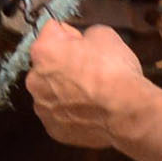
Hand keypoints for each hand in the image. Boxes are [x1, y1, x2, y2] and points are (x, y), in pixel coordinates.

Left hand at [23, 21, 147, 145]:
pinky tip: (89, 110)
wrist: (126, 113)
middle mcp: (35, 80)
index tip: (84, 43)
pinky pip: (59, 114)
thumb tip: (83, 41)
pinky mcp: (53, 129)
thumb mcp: (104, 34)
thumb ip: (85, 34)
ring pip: (51, 92)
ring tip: (91, 93)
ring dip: (65, 89)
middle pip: (47, 64)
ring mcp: (42, 108)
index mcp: (43, 51)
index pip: (51, 31)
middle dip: (64, 64)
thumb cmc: (114, 71)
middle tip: (90, 69)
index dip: (71, 35)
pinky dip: (71, 112)